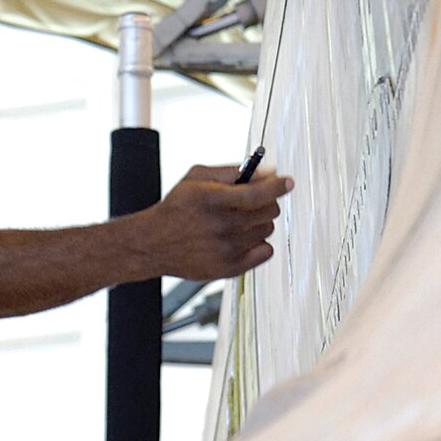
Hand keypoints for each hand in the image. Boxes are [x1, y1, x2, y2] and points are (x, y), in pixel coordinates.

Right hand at [142, 163, 291, 279]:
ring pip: (267, 230)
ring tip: (240, 221)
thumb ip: (230, 171)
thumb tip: (265, 171)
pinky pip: (266, 251)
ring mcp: (227, 249)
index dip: (278, 186)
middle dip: (266, 201)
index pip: (259, 193)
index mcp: (212, 200)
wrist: (154, 243)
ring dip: (259, 222)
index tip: (287, 182)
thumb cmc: (176, 208)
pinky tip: (243, 238)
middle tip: (254, 201)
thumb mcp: (195, 178)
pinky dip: (259, 243)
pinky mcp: (230, 268)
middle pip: (269, 211)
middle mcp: (221, 226)